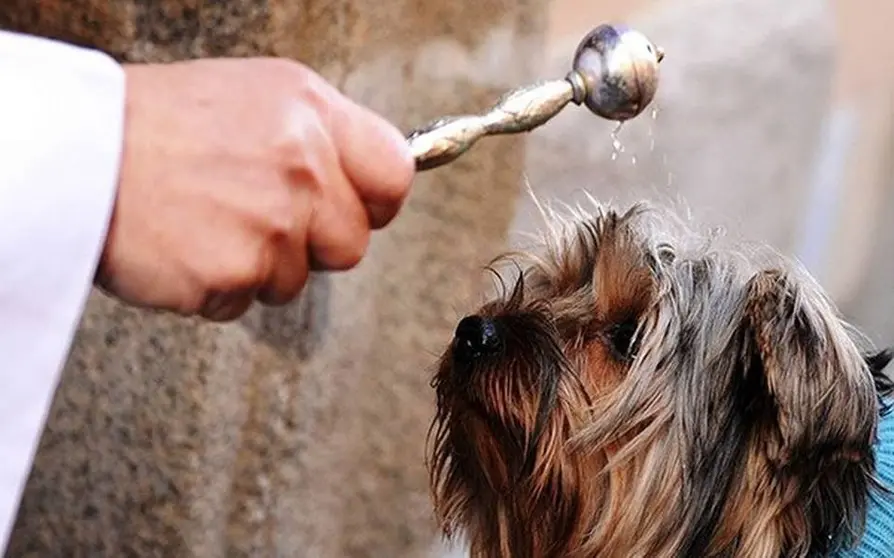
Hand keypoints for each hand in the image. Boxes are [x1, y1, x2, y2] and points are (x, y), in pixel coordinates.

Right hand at [96, 57, 413, 320]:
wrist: (79, 154)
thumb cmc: (160, 123)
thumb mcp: (256, 97)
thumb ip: (321, 136)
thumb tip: (366, 177)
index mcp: (312, 113)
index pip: (394, 174)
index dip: (374, 201)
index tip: (355, 208)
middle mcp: (302, 167)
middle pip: (351, 243)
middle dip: (312, 243)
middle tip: (258, 217)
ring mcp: (270, 224)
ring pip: (296, 279)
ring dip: (259, 266)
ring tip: (209, 223)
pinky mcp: (233, 273)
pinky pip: (246, 301)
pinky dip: (217, 287)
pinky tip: (187, 246)